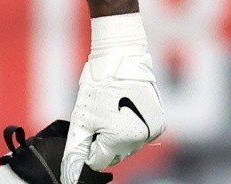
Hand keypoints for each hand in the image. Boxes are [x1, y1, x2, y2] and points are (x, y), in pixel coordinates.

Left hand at [60, 15, 164, 183]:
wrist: (121, 58)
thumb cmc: (99, 84)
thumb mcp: (82, 118)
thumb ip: (77, 149)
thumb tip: (71, 173)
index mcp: (121, 138)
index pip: (98, 160)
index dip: (89, 146)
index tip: (89, 127)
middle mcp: (142, 138)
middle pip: (115, 155)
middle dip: (103, 141)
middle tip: (99, 116)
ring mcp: (153, 131)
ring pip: (128, 146)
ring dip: (117, 135)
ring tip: (111, 110)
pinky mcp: (159, 123)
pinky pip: (139, 135)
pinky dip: (131, 128)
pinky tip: (123, 110)